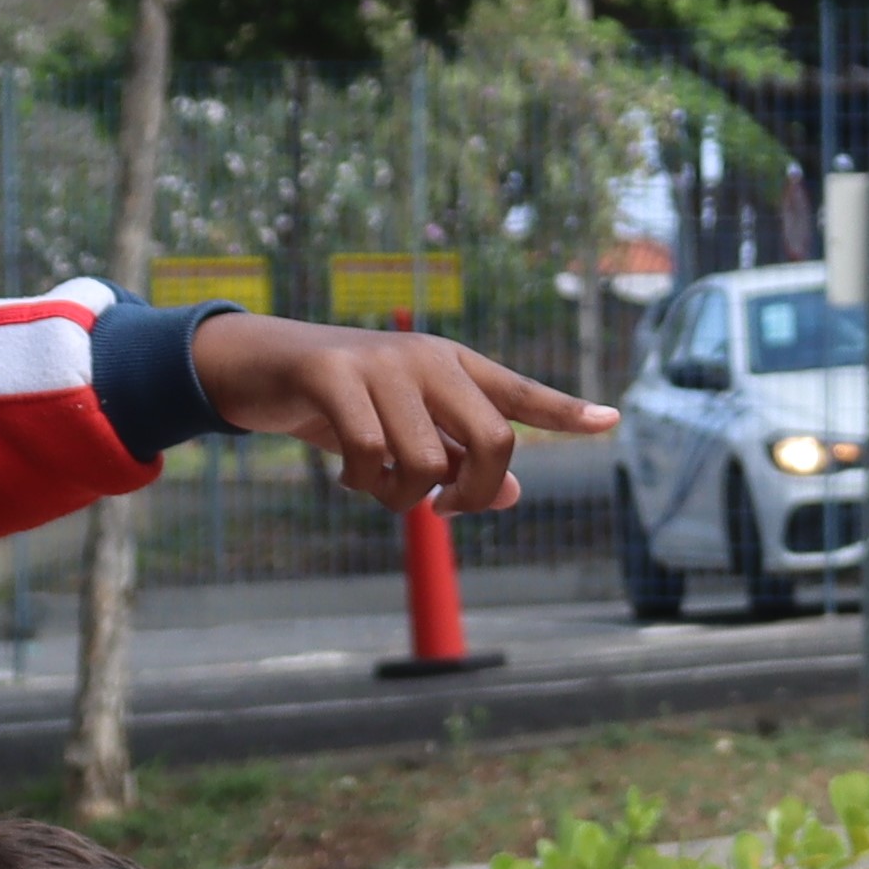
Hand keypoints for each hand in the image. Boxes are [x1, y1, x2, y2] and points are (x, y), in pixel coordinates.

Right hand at [188, 315, 614, 514]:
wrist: (258, 366)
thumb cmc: (341, 404)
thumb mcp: (403, 432)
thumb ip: (454, 459)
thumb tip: (511, 494)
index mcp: (451, 366)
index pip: (519, 392)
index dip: (564, 411)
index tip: (611, 421)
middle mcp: (427, 357)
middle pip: (492, 440)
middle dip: (474, 495)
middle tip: (445, 512)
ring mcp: (382, 362)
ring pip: (426, 461)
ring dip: (403, 498)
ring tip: (379, 489)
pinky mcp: (333, 374)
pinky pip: (370, 454)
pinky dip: (362, 485)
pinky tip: (348, 479)